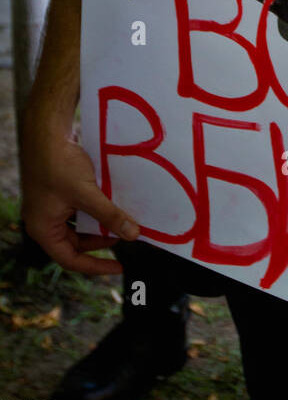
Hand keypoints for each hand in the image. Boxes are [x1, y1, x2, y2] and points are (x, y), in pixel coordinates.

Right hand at [21, 121, 139, 275]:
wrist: (47, 132)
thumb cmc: (59, 164)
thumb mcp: (87, 193)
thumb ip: (109, 216)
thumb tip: (133, 234)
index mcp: (43, 229)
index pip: (70, 260)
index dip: (96, 266)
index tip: (119, 267)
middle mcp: (44, 222)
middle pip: (74, 244)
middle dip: (100, 242)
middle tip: (125, 235)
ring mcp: (50, 207)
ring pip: (78, 226)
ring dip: (98, 225)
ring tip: (121, 220)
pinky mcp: (58, 192)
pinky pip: (78, 210)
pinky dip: (94, 209)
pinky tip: (111, 202)